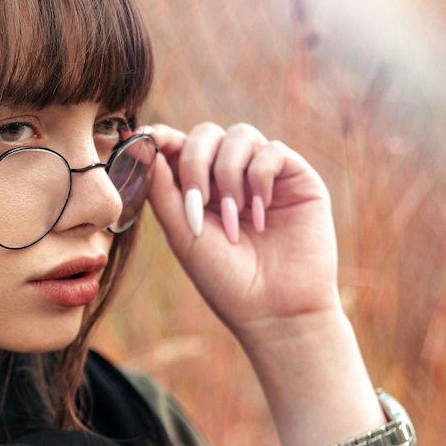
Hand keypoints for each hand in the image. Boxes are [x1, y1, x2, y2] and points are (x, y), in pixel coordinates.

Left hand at [142, 121, 342, 343]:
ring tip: (234, 217)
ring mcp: (265, 177)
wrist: (275, 310)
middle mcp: (231, 179)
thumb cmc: (225, 281)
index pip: (181, 148)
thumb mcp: (183, 236)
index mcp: (200, 192)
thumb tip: (148, 147)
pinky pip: (273, 151)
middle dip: (196, 162)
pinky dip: (259, 177)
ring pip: (240, 136)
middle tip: (198, 202)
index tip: (148, 138)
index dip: (164, 137)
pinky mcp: (297, 179)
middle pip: (207, 135)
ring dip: (229, 174)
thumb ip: (163, 192)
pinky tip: (261, 213)